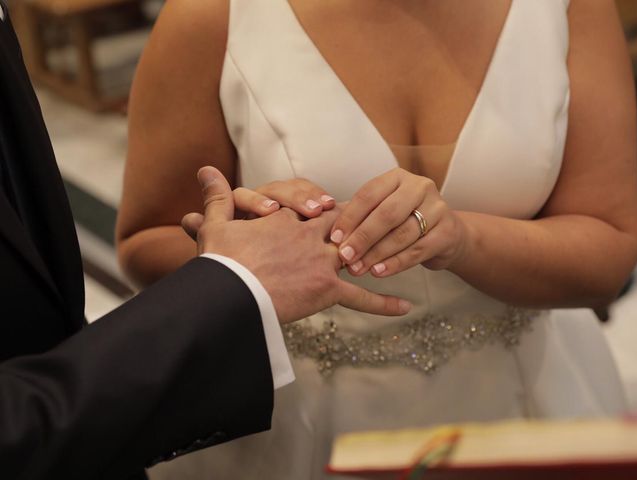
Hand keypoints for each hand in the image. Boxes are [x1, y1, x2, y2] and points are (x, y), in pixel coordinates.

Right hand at [182, 167, 411, 323]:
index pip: (307, 205)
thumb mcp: (216, 225)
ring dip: (374, 252)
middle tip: (371, 220)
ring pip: (357, 251)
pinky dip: (383, 303)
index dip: (317, 205)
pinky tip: (406, 307)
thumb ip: (218, 196)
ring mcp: (322, 262)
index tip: (326, 205)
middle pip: (340, 222)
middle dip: (354, 221)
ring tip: (394, 251)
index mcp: (286, 219)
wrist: (227, 293)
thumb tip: (205, 169)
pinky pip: (360, 297)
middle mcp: (310, 235)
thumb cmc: (220, 262)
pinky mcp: (326, 290)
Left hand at [330, 168, 469, 276]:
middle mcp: (420, 187)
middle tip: (344, 256)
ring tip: (358, 268)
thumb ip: (359, 218)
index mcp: (397, 177)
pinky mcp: (448, 231)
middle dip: (362, 237)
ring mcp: (437, 208)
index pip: (368, 195)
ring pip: (402, 234)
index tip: (334, 238)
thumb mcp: (381, 212)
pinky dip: (395, 263)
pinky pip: (417, 250)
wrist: (446, 234)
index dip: (349, 217)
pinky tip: (378, 272)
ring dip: (376, 254)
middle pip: (386, 214)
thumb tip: (330, 236)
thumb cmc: (403, 222)